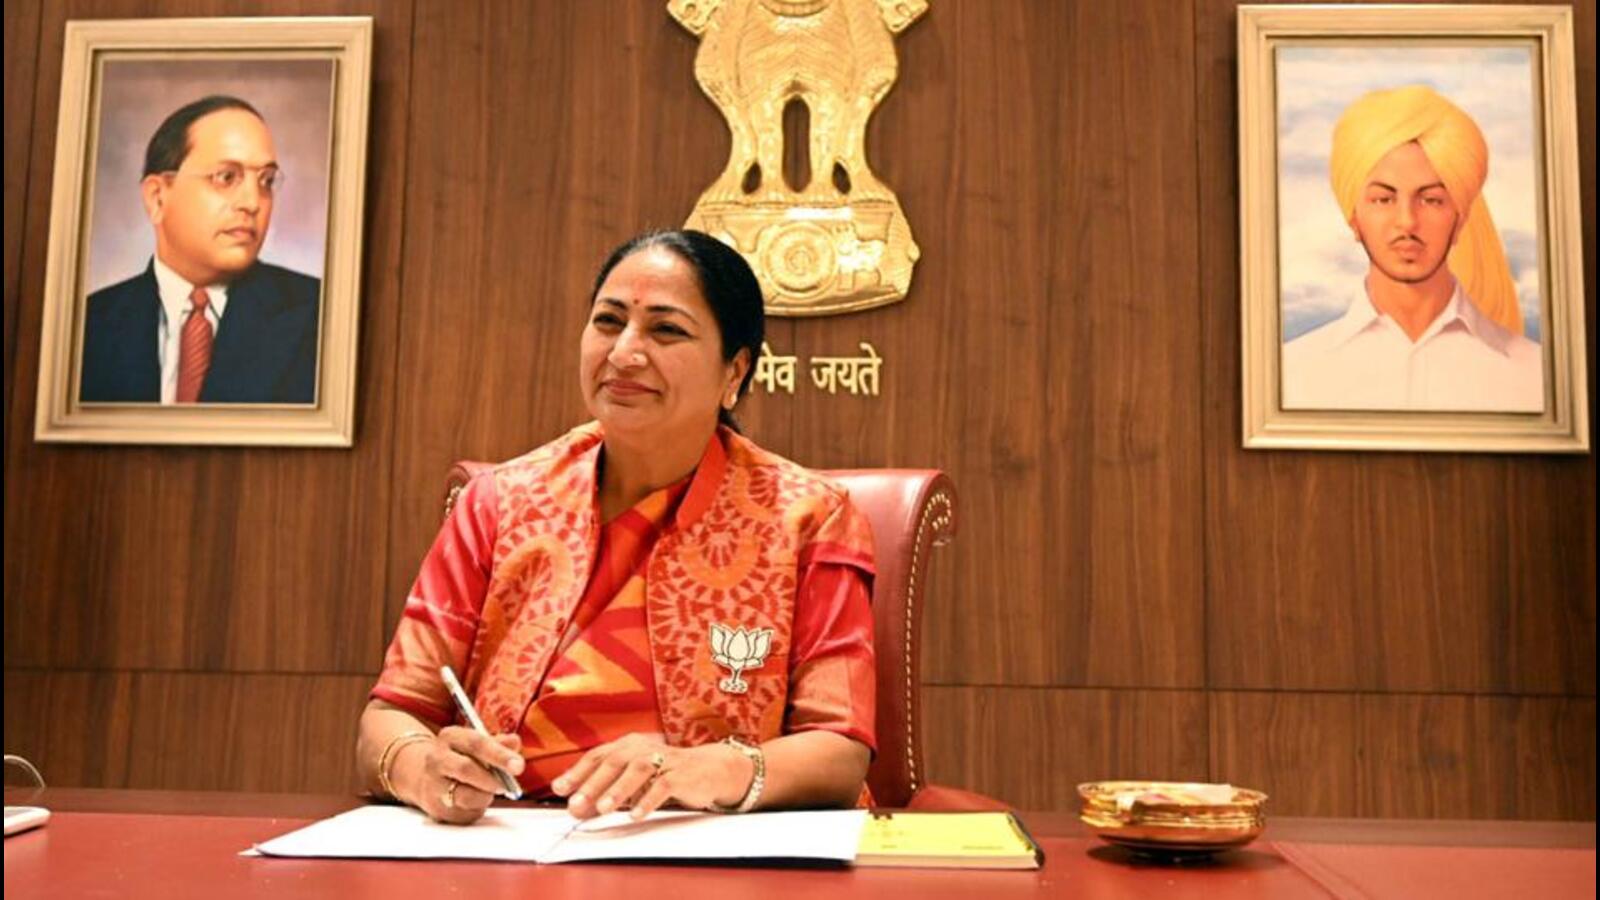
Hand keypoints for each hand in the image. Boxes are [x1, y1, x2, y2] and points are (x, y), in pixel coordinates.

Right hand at [392, 727, 523, 824]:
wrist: (425, 777)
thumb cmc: (460, 757)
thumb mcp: (476, 744)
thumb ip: (498, 744)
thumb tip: (514, 742)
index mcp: (450, 737)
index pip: (476, 744)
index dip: (499, 755)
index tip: (518, 765)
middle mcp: (436, 759)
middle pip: (466, 769)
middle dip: (493, 779)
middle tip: (508, 784)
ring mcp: (433, 785)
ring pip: (466, 795)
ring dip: (485, 795)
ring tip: (491, 790)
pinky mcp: (436, 809)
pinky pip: (465, 813)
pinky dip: (477, 808)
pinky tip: (476, 800)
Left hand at [552, 733, 752, 819]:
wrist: (708, 769)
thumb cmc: (665, 774)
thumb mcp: (633, 781)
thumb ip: (606, 791)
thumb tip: (575, 808)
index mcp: (628, 746)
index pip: (598, 755)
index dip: (578, 771)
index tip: (559, 789)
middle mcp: (643, 748)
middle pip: (614, 761)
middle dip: (593, 783)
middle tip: (576, 803)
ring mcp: (663, 760)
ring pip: (638, 770)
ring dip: (618, 790)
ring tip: (603, 808)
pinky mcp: (681, 775)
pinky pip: (663, 786)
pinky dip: (648, 800)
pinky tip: (636, 814)